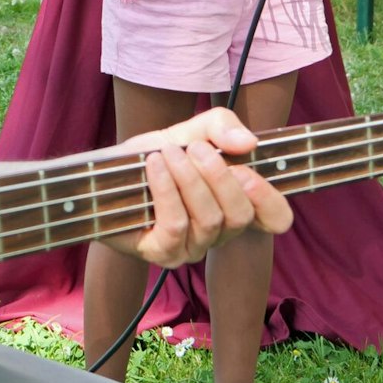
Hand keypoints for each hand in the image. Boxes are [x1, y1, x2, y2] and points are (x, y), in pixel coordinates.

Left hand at [106, 108, 291, 267]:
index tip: (248, 172)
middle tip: (196, 149)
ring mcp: (193, 247)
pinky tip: (154, 166)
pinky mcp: (163, 254)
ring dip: (188, 179)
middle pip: (240, 215)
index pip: (275, 218)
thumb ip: (221, 127)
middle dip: (220, 177)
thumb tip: (248, 143)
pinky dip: (167, 189)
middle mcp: (219, 232)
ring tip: (167, 153)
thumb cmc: (156, 156)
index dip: (271, 199)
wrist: (106, 175)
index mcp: (235, 204)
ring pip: (209, 219)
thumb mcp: (190, 131)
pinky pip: (176, 225)